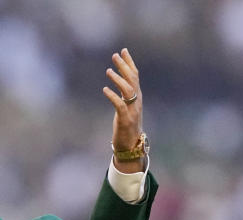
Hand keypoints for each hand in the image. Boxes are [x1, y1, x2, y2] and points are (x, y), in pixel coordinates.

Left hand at [102, 48, 144, 171]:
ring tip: (108, 70)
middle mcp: (137, 101)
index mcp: (137, 97)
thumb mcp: (127, 107)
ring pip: (127, 90)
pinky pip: (120, 105)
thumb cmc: (127, 127)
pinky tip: (105, 89)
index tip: (123, 50)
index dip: (129, 62)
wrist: (131, 146)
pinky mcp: (125, 120)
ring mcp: (132, 110)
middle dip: (124, 66)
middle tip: (115, 55)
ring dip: (118, 79)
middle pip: (132, 80)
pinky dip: (113, 96)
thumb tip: (120, 81)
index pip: (135, 76)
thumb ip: (125, 95)